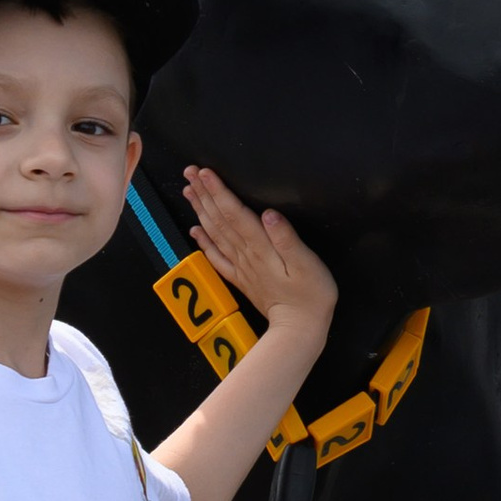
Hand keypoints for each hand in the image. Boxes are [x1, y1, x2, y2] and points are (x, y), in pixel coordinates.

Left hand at [183, 167, 335, 344]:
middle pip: (219, 220)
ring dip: (201, 210)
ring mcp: (240, 267)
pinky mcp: (240, 278)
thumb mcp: (306, 264)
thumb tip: (269, 214)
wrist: (299, 328)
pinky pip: (216, 257)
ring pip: (214, 233)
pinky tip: (194, 229)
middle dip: (204, 194)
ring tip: (189, 190)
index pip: (234, 213)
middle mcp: (245, 254)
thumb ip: (287, 238)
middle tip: (189, 172)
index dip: (219, 191)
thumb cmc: (311, 295)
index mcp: (260, 247)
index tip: (205, 173)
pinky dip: (203, 242)